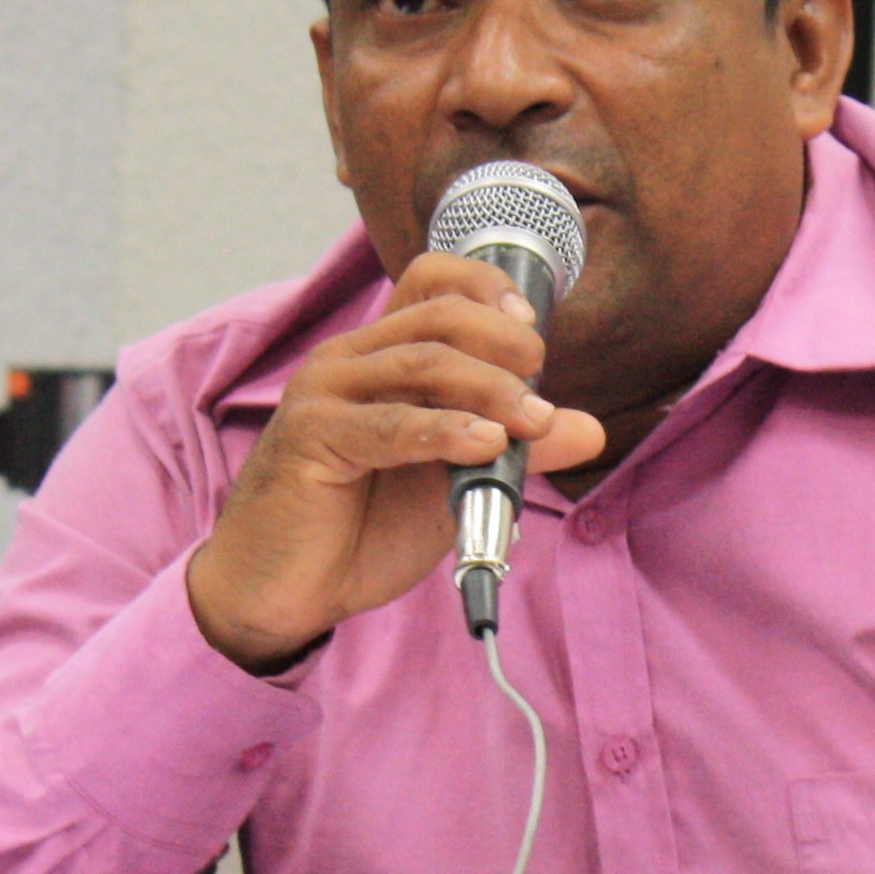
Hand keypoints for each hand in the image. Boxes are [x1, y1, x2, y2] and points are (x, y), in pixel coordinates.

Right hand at [185, 251, 610, 670]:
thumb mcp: (456, 484)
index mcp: (381, 356)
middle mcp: (350, 360)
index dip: (486, 289)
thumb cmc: (364, 528)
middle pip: (437, 316)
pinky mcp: (311, 436)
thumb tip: (588, 429)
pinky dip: (444, 431)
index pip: (431, 282)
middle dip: (502, 341)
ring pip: (421, 362)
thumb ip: (516, 450)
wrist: (286, 591)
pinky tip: (483, 443)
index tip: (533, 328)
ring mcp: (325, 392)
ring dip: (488, 388)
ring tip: (532, 421)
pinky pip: (388, 424)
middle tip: (540, 380)